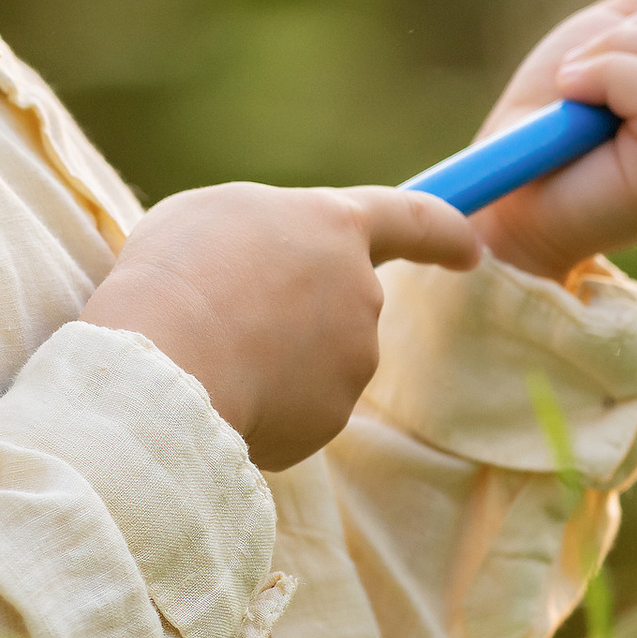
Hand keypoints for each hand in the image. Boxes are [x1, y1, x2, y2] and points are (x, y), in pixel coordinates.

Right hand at [80, 181, 478, 470]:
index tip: (470, 249)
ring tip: (205, 352)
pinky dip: (259, 405)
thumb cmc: (177, 271)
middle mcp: (360, 294)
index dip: (443, 232)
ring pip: (312, 361)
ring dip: (269, 359)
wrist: (166, 360)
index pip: (413, 219)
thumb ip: (266, 233)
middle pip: (341, 303)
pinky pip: (294, 410)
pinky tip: (217, 393)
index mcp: (336, 227)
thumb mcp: (215, 216)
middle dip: (294, 313)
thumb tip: (273, 266)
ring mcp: (351, 362)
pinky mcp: (328, 421)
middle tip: (222, 312)